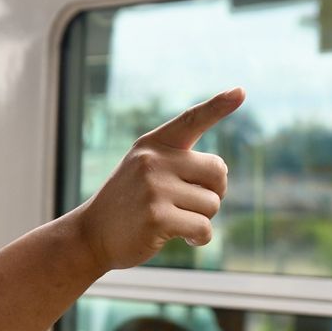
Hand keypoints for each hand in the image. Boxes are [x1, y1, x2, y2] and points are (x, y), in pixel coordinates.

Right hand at [79, 87, 245, 270]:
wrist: (91, 234)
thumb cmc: (127, 203)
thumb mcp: (143, 171)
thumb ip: (176, 164)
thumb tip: (220, 174)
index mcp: (152, 145)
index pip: (191, 120)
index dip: (218, 106)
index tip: (240, 91)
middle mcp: (153, 161)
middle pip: (218, 171)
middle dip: (213, 191)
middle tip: (190, 202)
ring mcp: (154, 188)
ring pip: (212, 203)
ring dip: (201, 218)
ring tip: (173, 220)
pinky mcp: (157, 218)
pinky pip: (203, 227)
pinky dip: (199, 237)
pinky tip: (181, 238)